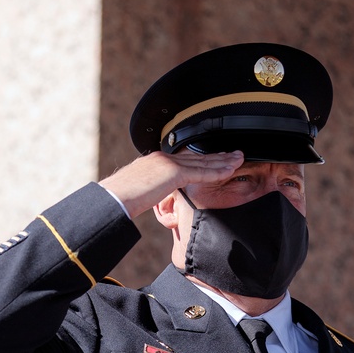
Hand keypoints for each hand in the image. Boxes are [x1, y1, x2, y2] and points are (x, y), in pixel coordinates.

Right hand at [100, 150, 244, 217]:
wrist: (114, 197)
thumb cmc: (119, 198)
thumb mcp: (136, 190)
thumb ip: (149, 189)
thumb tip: (148, 196)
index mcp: (155, 161)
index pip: (184, 159)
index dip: (202, 159)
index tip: (215, 158)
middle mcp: (164, 158)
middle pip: (196, 157)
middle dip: (217, 156)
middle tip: (234, 154)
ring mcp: (169, 164)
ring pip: (203, 162)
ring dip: (223, 160)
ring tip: (239, 159)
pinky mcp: (174, 173)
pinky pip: (201, 172)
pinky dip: (218, 171)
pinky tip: (230, 170)